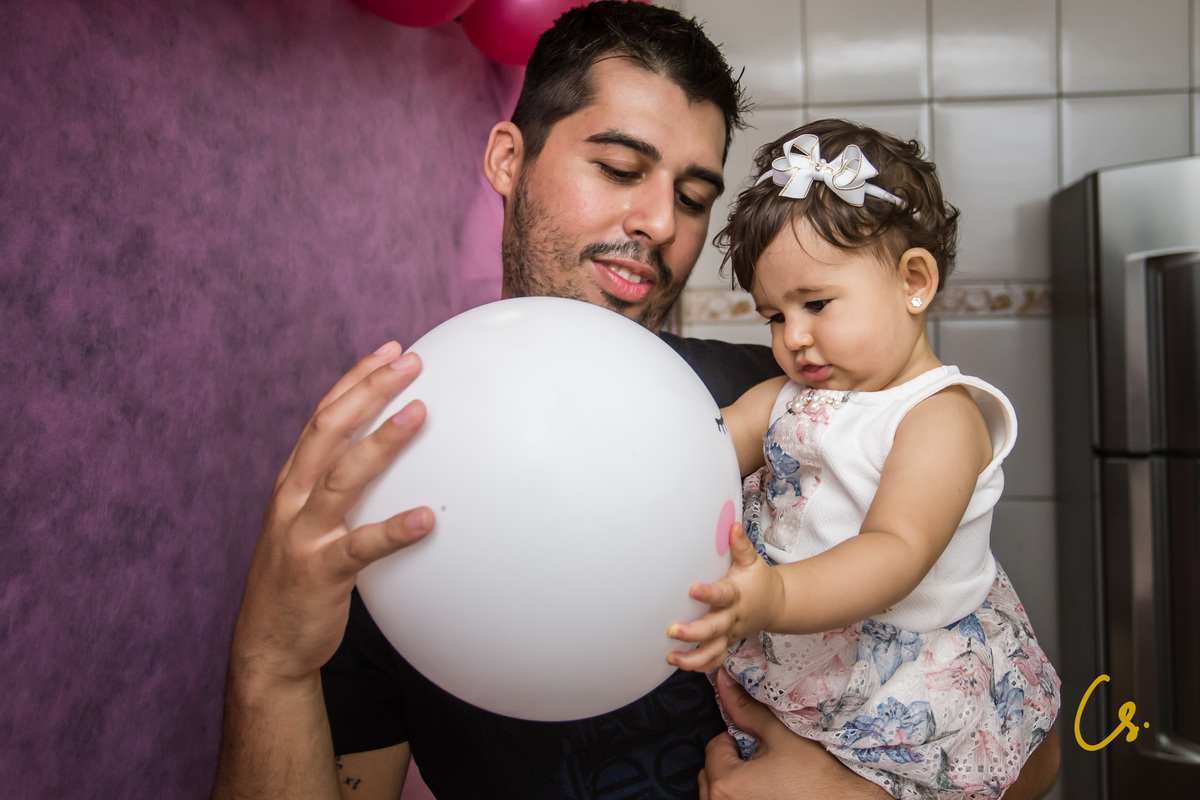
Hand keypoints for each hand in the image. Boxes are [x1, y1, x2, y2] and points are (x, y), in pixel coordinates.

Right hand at [230, 341, 434, 686]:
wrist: (266, 646)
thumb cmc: (298, 578)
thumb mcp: (309, 522)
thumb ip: (337, 488)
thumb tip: (385, 456)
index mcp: (291, 482)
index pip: (323, 416)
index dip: (355, 380)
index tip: (389, 350)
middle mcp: (292, 500)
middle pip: (329, 431)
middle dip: (369, 391)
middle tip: (409, 363)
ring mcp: (304, 535)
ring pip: (342, 477)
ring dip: (382, 443)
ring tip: (419, 414)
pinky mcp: (321, 574)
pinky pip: (360, 548)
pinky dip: (392, 531)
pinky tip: (425, 519)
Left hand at [667, 523, 778, 671]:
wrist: (776, 605)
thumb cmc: (758, 581)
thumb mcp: (752, 561)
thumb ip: (740, 546)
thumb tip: (732, 525)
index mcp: (737, 595)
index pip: (722, 595)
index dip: (708, 594)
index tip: (692, 589)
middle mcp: (732, 618)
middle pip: (714, 629)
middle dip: (694, 633)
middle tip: (673, 631)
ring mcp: (729, 633)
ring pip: (714, 651)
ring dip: (693, 658)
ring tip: (672, 658)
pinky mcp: (726, 643)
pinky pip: (715, 659)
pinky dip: (700, 665)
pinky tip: (681, 664)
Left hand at [698, 669, 890, 799]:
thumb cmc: (816, 776)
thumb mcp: (780, 736)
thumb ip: (747, 710)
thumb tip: (723, 681)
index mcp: (726, 785)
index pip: (714, 748)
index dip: (737, 740)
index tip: (761, 744)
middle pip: (712, 773)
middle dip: (732, 763)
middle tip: (763, 761)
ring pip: (719, 793)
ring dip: (735, 783)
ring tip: (767, 780)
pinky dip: (744, 796)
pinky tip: (769, 794)